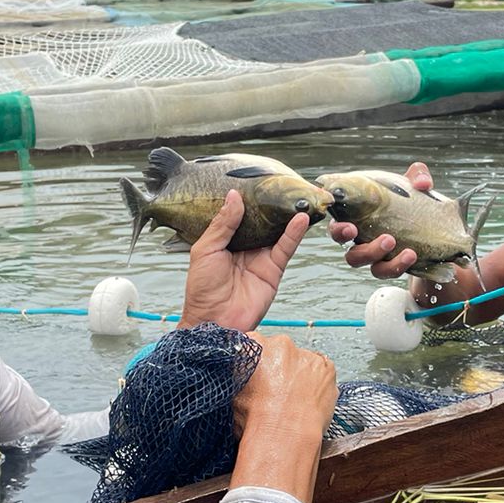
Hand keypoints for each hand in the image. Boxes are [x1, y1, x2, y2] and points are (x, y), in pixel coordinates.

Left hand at [179, 189, 309, 330]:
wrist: (214, 321)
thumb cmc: (202, 288)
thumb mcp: (205, 250)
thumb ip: (222, 224)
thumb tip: (234, 196)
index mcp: (224, 241)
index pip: (238, 215)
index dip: (247, 201)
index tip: (256, 181)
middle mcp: (244, 247)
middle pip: (261, 221)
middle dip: (270, 205)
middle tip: (282, 185)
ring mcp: (260, 258)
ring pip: (276, 232)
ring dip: (287, 216)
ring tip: (297, 197)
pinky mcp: (273, 270)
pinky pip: (285, 248)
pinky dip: (294, 233)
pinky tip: (301, 219)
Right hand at [233, 333, 337, 438]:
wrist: (283, 434)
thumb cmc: (256, 419)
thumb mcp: (233, 394)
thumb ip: (240, 376)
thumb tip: (243, 377)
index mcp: (255, 346)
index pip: (255, 346)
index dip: (258, 365)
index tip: (260, 378)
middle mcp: (281, 344)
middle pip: (281, 352)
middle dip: (280, 368)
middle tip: (277, 392)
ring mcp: (306, 355)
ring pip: (303, 362)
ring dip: (299, 375)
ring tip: (294, 400)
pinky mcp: (327, 369)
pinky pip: (323, 372)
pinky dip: (318, 382)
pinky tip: (308, 400)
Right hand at [329, 161, 430, 278]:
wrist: (430, 223)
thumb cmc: (408, 197)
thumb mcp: (413, 184)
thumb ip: (417, 176)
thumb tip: (422, 183)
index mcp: (357, 218)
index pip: (337, 225)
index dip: (338, 229)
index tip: (350, 228)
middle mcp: (362, 240)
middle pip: (351, 255)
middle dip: (363, 251)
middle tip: (386, 239)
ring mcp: (376, 255)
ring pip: (369, 266)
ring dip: (380, 257)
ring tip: (403, 249)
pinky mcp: (391, 265)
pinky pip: (387, 272)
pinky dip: (398, 265)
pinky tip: (412, 255)